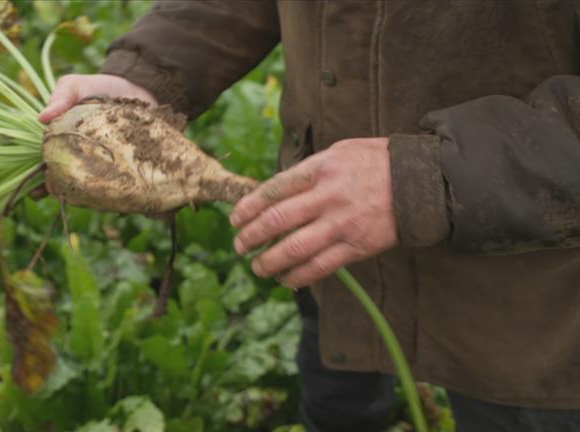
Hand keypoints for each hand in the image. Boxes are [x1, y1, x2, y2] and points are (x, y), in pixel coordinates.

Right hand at [31, 74, 157, 198]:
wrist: (138, 88)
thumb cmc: (99, 87)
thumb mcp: (75, 86)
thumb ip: (61, 97)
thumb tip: (41, 118)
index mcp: (63, 143)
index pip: (49, 166)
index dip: (44, 180)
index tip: (43, 188)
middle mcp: (81, 158)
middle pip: (68, 183)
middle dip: (63, 192)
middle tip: (65, 195)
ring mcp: (104, 165)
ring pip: (91, 189)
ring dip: (86, 198)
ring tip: (86, 200)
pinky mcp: (126, 168)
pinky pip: (118, 187)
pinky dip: (113, 195)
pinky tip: (112, 200)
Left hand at [229, 137, 397, 288]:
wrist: (422, 182)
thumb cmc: (376, 163)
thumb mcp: (339, 152)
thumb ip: (308, 171)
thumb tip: (276, 192)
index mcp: (321, 169)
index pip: (274, 189)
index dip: (249, 206)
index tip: (235, 218)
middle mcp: (329, 196)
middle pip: (278, 220)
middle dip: (252, 236)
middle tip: (239, 245)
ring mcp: (343, 223)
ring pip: (295, 248)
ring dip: (270, 261)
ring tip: (257, 267)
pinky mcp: (357, 246)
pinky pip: (321, 266)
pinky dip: (299, 276)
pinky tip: (286, 280)